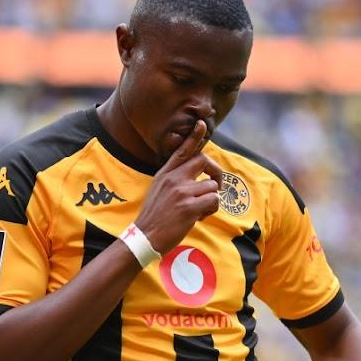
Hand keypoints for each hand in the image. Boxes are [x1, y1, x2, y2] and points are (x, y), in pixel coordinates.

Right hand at [135, 120, 222, 254]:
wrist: (144, 237)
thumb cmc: (154, 217)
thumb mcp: (158, 191)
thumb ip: (174, 181)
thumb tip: (196, 177)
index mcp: (165, 174)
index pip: (182, 151)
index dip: (194, 136)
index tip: (203, 124)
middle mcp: (173, 179)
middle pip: (204, 161)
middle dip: (216, 173)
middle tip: (215, 185)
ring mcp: (181, 192)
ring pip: (212, 186)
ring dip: (211, 200)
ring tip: (200, 211)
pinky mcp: (189, 207)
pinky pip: (213, 200)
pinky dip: (211, 210)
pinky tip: (199, 218)